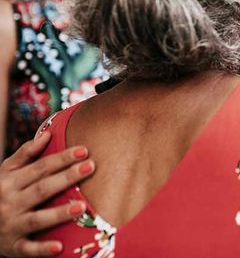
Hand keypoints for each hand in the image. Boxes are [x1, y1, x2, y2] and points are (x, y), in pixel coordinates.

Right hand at [0, 132, 94, 256]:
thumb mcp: (5, 173)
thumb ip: (25, 154)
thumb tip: (47, 133)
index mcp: (9, 182)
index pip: (40, 167)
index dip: (62, 158)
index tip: (84, 150)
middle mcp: (10, 202)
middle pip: (42, 189)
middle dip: (66, 177)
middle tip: (90, 167)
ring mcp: (11, 225)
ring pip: (37, 219)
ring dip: (59, 213)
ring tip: (82, 206)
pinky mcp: (12, 246)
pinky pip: (28, 249)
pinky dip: (42, 249)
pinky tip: (60, 247)